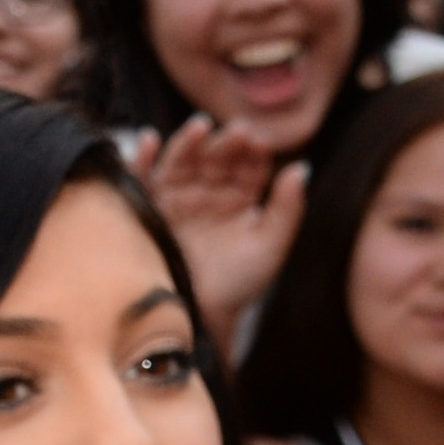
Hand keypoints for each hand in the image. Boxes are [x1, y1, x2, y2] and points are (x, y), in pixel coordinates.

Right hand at [130, 117, 305, 333]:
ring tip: (201, 128)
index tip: (261, 142)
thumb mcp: (269, 247)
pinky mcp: (150, 206)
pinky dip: (142, 158)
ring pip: (183, 160)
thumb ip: (288, 209)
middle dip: (226, 143)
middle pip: (217, 156)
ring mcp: (178, 195)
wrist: (201, 316)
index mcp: (240, 195)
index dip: (254, 152)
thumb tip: (302, 167)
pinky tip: (148, 141)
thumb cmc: (239, 284)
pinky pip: (143, 178)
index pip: (249, 165)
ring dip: (189, 141)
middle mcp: (209, 189)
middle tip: (238, 133)